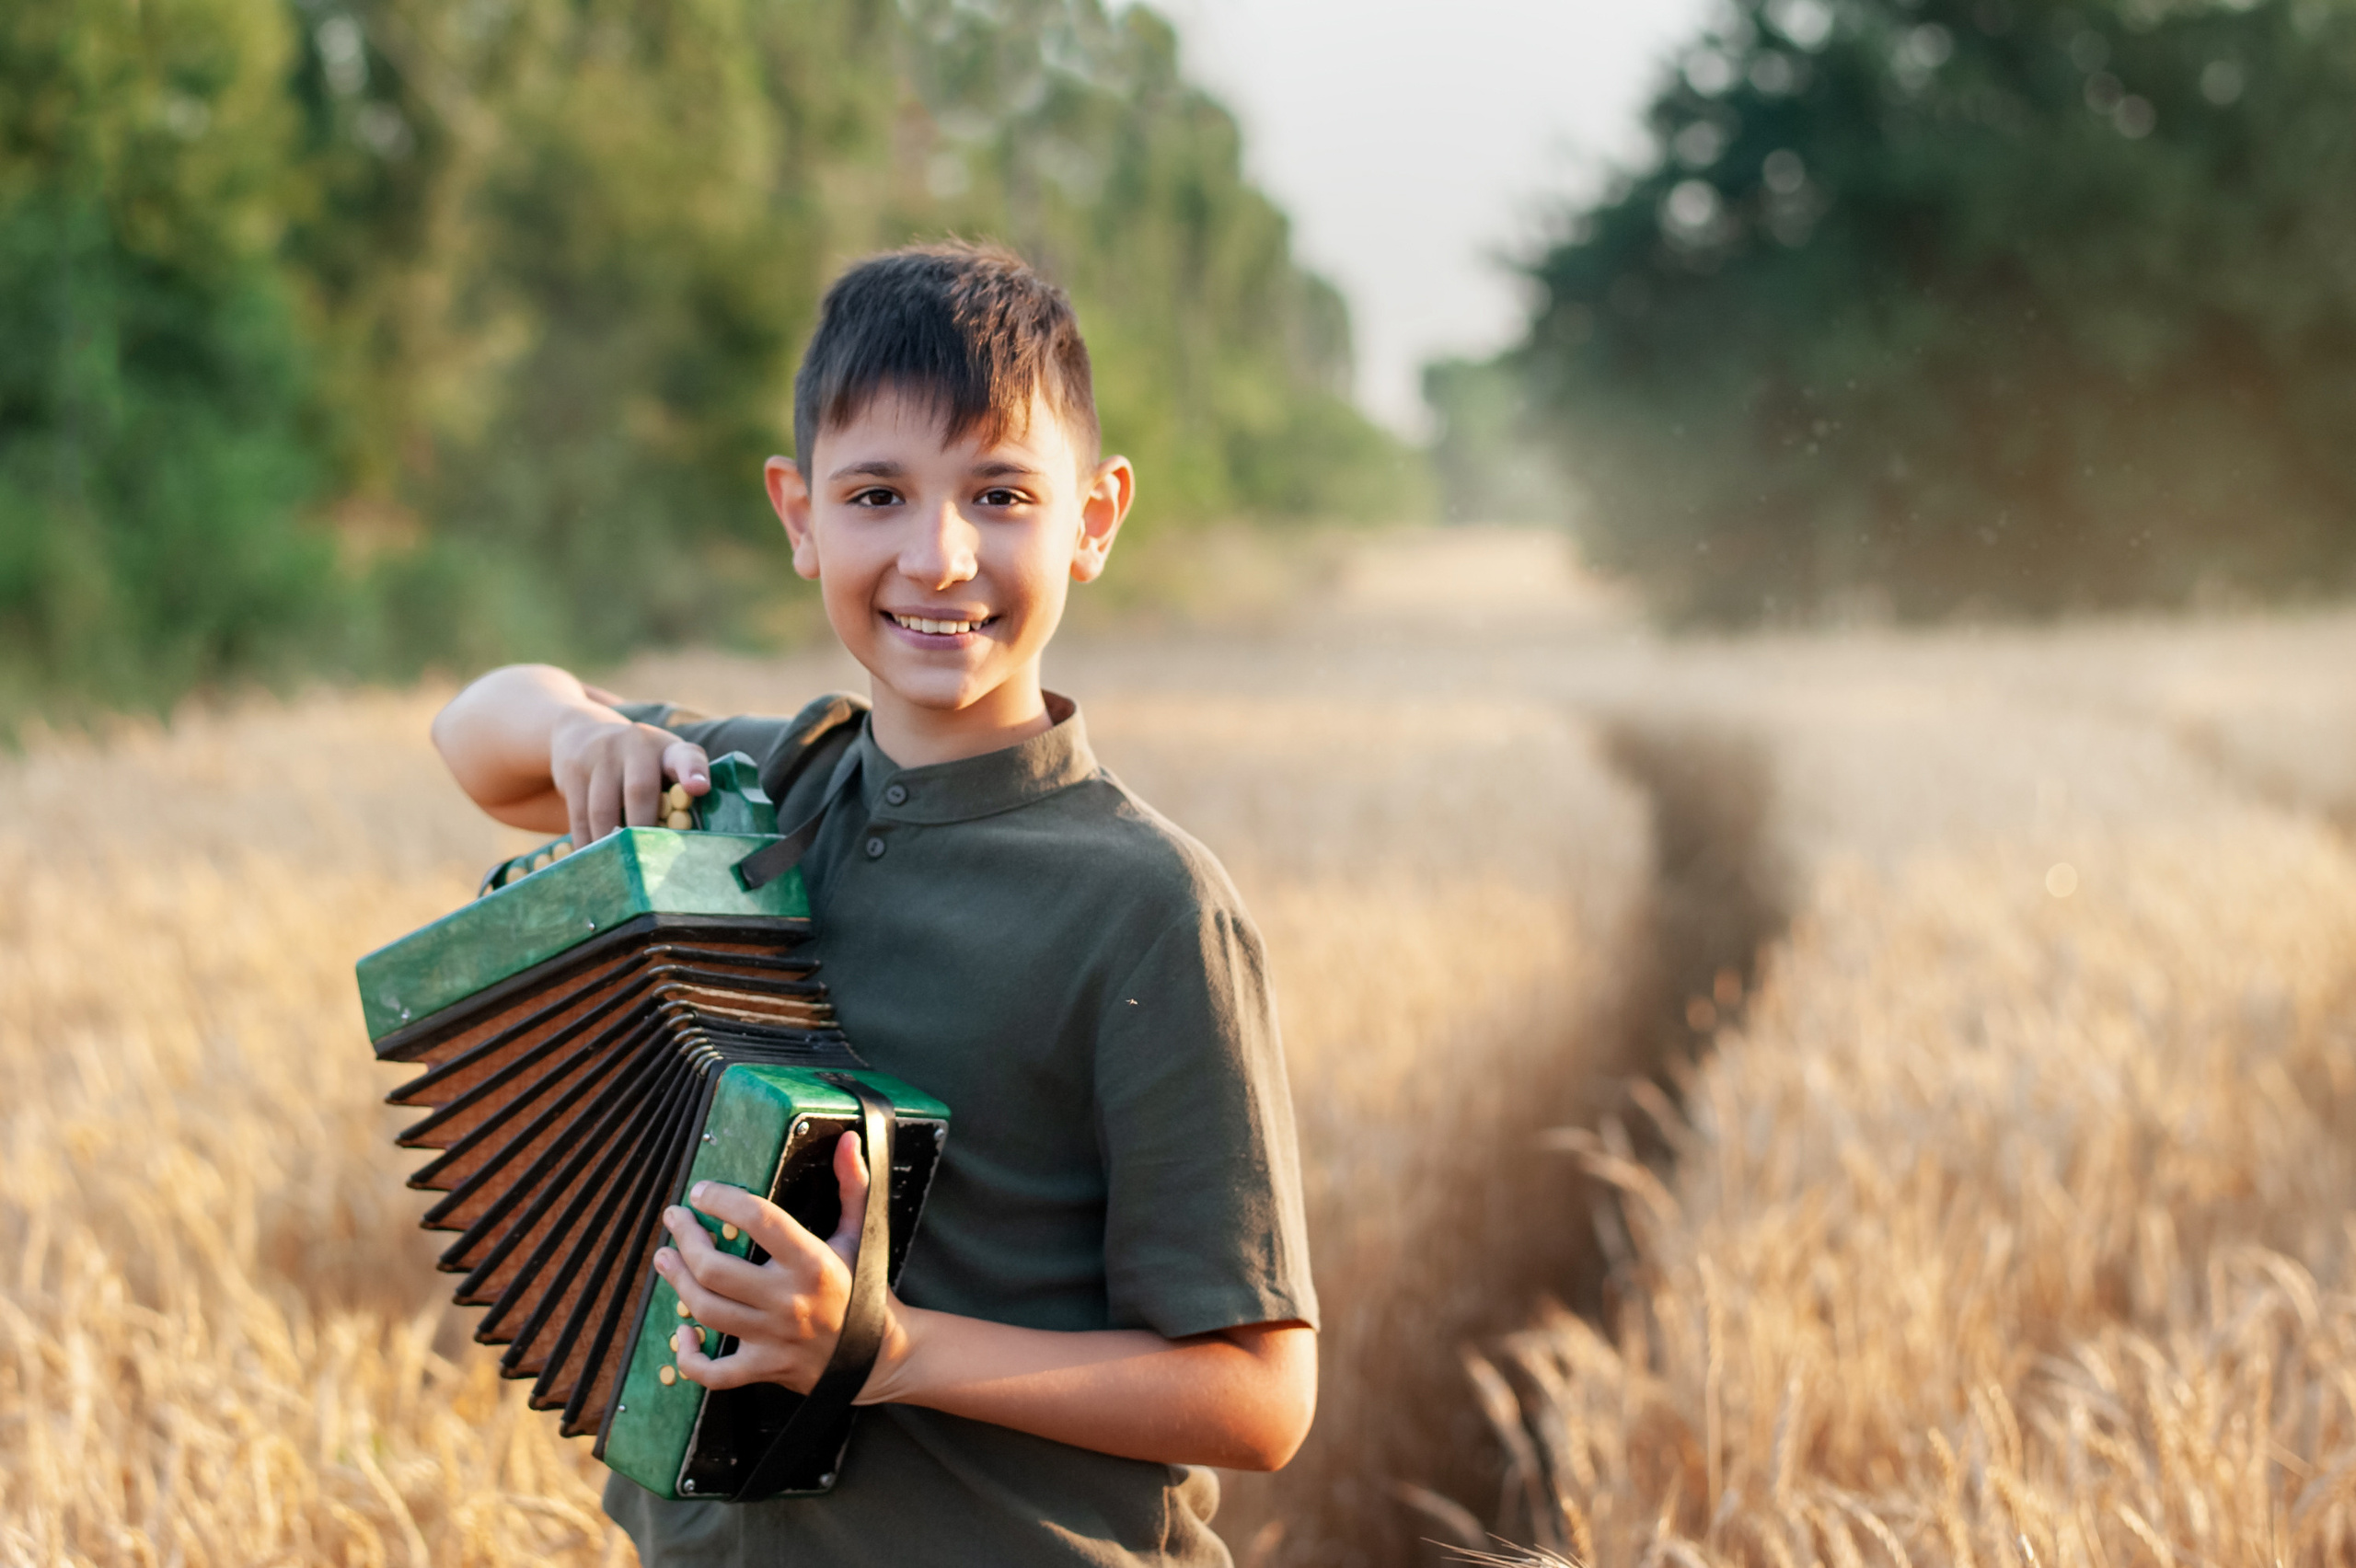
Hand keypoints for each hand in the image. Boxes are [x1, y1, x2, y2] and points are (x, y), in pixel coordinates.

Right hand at [547, 705, 708, 847]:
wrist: (583, 732)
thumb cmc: (638, 763)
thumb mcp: (662, 764)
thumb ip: (677, 792)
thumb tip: (682, 845)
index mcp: (668, 749)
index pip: (686, 757)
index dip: (693, 772)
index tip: (700, 788)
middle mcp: (636, 745)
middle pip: (639, 791)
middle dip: (642, 830)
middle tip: (647, 861)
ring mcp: (601, 755)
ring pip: (603, 809)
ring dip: (608, 843)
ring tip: (616, 867)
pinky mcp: (574, 770)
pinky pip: (579, 814)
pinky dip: (586, 840)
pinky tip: (591, 858)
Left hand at [654, 1131, 898, 1395]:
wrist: (878, 1355)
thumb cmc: (863, 1289)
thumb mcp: (860, 1234)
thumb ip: (852, 1185)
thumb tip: (847, 1141)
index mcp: (813, 1262)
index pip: (760, 1220)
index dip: (723, 1200)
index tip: (702, 1191)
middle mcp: (789, 1300)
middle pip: (716, 1269)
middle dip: (685, 1240)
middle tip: (674, 1220)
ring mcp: (774, 1338)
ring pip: (707, 1311)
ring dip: (676, 1283)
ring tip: (665, 1259)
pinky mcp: (764, 1367)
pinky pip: (714, 1373)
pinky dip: (689, 1357)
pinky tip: (681, 1334)